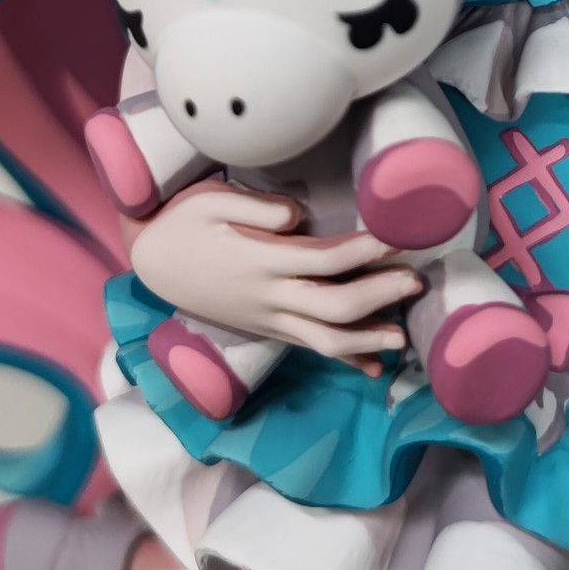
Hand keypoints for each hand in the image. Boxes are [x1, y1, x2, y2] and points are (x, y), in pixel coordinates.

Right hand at [128, 179, 421, 375]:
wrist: (153, 262)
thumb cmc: (183, 222)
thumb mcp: (211, 201)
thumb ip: (259, 208)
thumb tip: (299, 215)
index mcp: (260, 261)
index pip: (324, 260)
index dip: (364, 250)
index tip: (397, 235)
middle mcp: (268, 297)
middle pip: (334, 305)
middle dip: (379, 295)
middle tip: (415, 280)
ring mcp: (268, 319)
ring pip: (325, 340)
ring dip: (367, 339)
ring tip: (402, 337)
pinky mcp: (266, 330)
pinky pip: (310, 349)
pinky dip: (344, 360)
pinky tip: (374, 368)